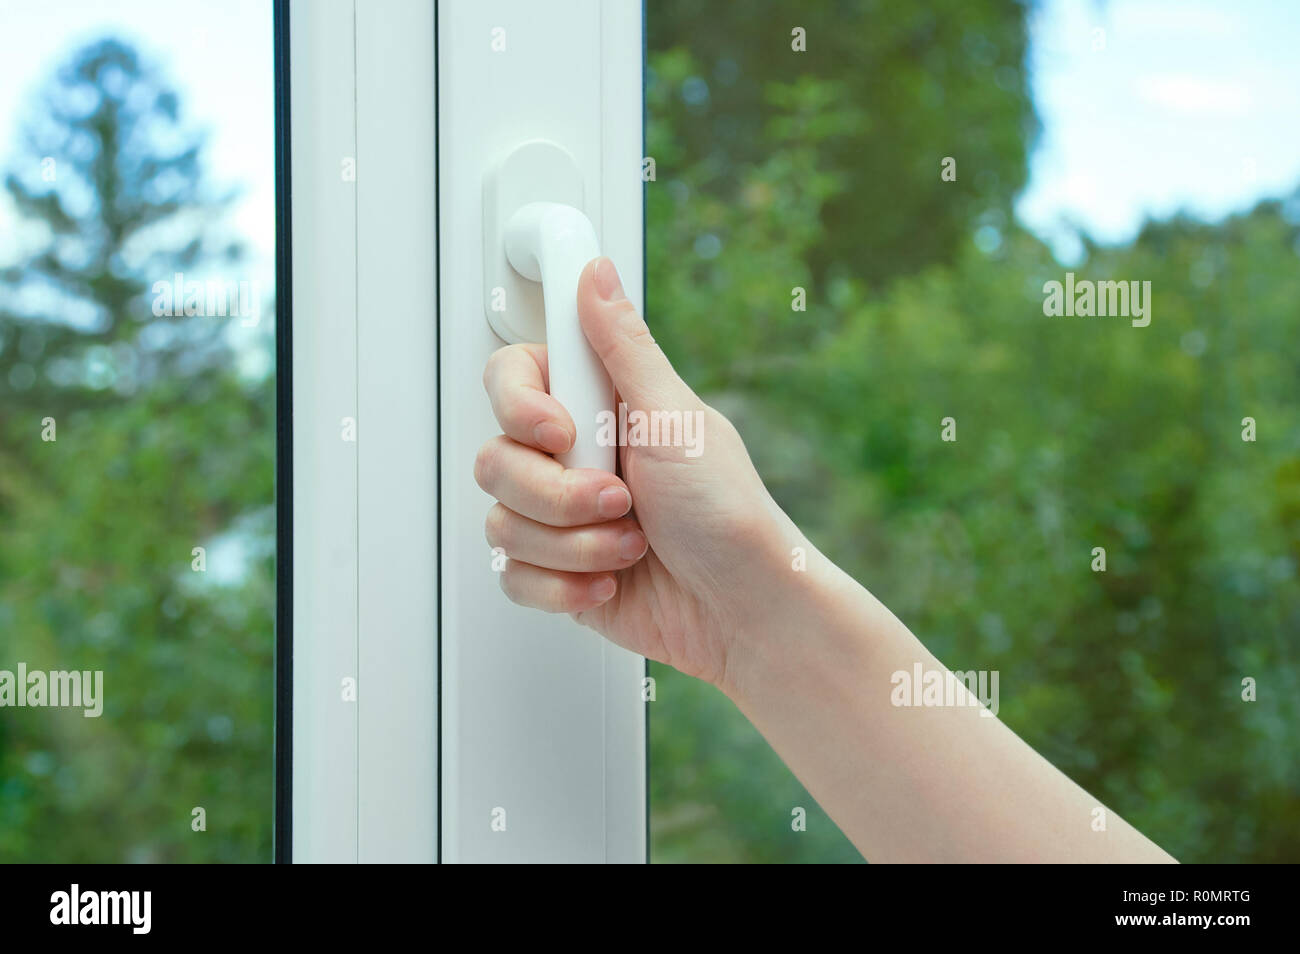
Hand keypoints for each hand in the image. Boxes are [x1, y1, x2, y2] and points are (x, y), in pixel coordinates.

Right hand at [475, 256, 800, 688]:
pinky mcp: (558, 570)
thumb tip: (596, 273)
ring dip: (574, 543)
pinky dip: (564, 586)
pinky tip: (610, 580)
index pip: (512, 378)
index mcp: (599, 407)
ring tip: (631, 545)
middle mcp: (573, 457)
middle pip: (497, 459)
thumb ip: (622, 347)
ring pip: (504, 522)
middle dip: (558, 494)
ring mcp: (562, 516)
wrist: (744, 611)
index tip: (561, 433)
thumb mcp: (675, 419)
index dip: (520, 407)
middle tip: (620, 501)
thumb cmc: (728, 514)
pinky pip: (513, 575)